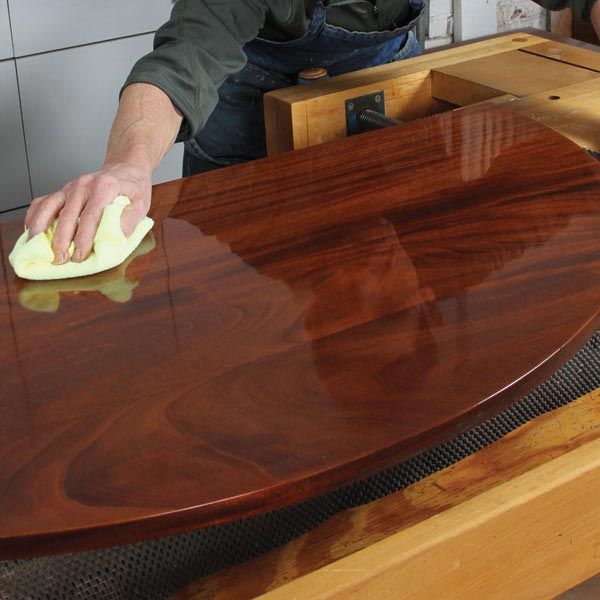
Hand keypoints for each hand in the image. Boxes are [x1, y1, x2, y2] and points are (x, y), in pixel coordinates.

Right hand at [24, 161, 151, 264]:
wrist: (125, 168)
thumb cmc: (133, 188)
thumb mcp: (140, 204)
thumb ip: (129, 222)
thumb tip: (115, 240)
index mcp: (105, 188)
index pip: (90, 216)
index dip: (83, 238)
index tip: (79, 256)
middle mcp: (84, 185)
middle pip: (68, 215)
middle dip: (62, 240)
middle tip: (60, 259)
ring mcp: (71, 187)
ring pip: (49, 207)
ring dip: (41, 228)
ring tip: (37, 246)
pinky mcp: (63, 190)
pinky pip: (43, 202)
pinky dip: (34, 216)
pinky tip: (31, 230)